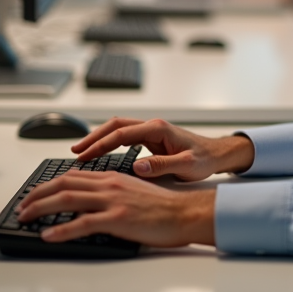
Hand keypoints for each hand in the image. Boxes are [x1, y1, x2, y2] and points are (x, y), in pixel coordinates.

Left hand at [16, 170, 214, 246]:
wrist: (184, 213)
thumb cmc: (163, 208)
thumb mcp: (132, 192)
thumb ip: (111, 193)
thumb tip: (91, 203)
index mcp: (112, 177)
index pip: (71, 176)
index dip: (48, 185)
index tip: (34, 195)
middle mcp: (109, 184)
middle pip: (63, 184)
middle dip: (37, 195)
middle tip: (22, 206)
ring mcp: (112, 200)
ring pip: (67, 199)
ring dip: (41, 208)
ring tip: (26, 217)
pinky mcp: (118, 218)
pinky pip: (82, 223)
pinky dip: (62, 230)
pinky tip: (49, 234)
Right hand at [71, 117, 254, 180]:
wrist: (217, 155)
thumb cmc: (204, 159)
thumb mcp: (186, 166)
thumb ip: (162, 166)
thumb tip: (137, 166)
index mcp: (157, 129)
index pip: (121, 133)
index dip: (100, 143)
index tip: (84, 155)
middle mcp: (152, 126)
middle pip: (115, 126)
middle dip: (93, 137)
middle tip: (75, 151)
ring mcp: (151, 131)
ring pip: (118, 129)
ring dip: (99, 138)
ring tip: (81, 152)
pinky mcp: (151, 139)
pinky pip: (124, 137)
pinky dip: (109, 143)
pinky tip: (100, 153)